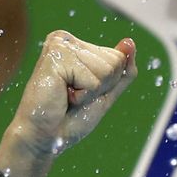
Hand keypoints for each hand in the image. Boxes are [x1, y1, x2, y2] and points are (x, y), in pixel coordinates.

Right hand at [4, 31, 136, 159]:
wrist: (46, 136)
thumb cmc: (71, 118)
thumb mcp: (105, 92)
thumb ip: (121, 70)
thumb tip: (130, 43)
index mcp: (77, 45)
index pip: (118, 58)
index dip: (108, 84)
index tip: (82, 92)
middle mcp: (67, 39)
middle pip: (115, 62)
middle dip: (100, 87)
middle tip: (73, 96)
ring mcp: (60, 45)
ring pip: (107, 70)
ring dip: (91, 92)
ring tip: (67, 95)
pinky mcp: (56, 56)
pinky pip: (93, 80)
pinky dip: (83, 96)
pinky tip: (62, 95)